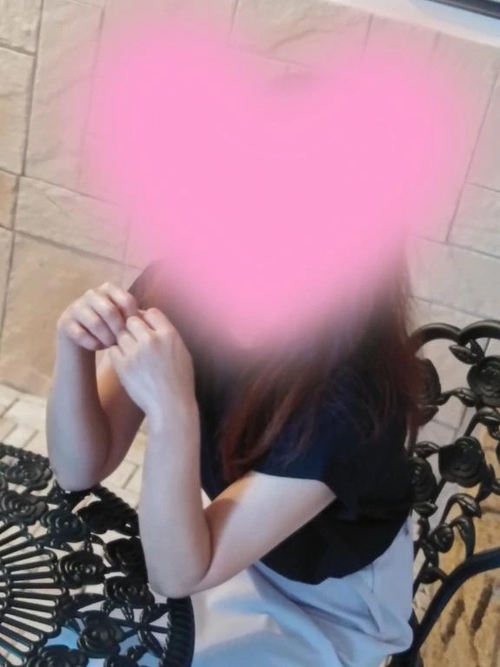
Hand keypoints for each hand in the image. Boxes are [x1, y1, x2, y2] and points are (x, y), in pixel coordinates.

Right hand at [57, 282, 138, 350]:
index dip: (133, 318)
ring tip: (112, 346)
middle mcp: (91, 293)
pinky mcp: (64, 322)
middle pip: (110, 311)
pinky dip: (93, 343)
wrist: (83, 341)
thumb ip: (134, 317)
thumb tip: (149, 321)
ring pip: (95, 323)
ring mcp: (76, 306)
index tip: (136, 333)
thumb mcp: (123, 320)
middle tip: (124, 343)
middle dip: (119, 330)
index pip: (126, 300)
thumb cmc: (110, 329)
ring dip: (106, 338)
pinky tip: (98, 348)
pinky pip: (81, 334)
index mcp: (109, 288)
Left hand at [108, 308, 196, 422]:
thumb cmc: (180, 381)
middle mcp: (151, 340)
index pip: (151, 312)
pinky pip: (112, 350)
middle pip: (132, 320)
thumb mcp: (183, 353)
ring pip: (121, 334)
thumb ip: (168, 335)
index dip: (146, 319)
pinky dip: (117, 354)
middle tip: (134, 340)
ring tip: (131, 354)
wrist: (170, 406)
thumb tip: (154, 323)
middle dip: (132, 329)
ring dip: (123, 342)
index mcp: (169, 334)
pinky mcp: (122, 365)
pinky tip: (125, 363)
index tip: (146, 328)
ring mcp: (135, 352)